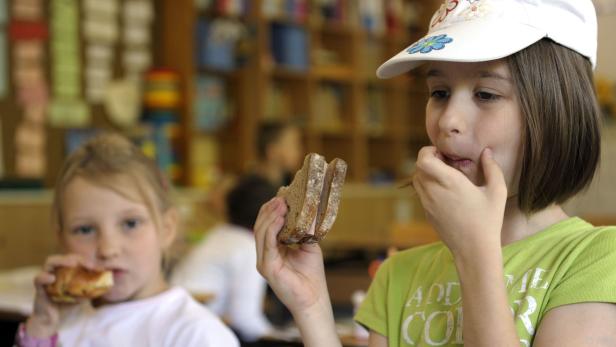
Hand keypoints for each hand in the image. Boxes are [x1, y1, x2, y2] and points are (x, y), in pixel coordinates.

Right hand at [26, 254, 97, 337]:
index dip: (88, 261)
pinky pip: (38, 279)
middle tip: (88, 264)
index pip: (76, 259)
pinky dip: (44, 277)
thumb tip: (108, 280)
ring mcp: (47, 278)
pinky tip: (51, 278)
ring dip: (61, 261)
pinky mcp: (39, 288)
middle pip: (65, 256)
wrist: (51, 319)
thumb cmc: (66, 303)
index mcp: (66, 270)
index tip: (99, 268)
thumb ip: (92, 286)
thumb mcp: (82, 294)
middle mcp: (56, 271)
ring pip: (50, 262)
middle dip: (77, 258)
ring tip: (72, 263)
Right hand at [254, 197, 330, 313]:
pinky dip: (272, 229)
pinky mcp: (267, 267)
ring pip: (261, 233)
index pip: (265, 226)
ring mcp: (263, 261)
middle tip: (281, 198)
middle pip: (260, 226)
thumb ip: (305, 230)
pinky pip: (267, 244)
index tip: (282, 197)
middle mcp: (265, 255)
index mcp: (272, 250)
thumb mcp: (309, 246)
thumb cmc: (311, 276)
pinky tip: (281, 219)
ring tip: (281, 205)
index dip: (271, 210)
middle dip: (269, 210)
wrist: (313, 299)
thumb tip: (310, 209)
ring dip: (271, 217)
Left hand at [412, 146, 506, 256]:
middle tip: (445, 163)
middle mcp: (433, 191)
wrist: (474, 249)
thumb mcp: (497, 192)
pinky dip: (427, 187)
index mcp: (449, 182)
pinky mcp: (426, 213)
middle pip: (418, 168)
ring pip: (417, 180)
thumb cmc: (488, 220)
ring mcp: (427, 203)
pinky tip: (445, 192)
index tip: (443, 154)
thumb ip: (492, 168)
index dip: (428, 152)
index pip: (423, 159)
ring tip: (445, 177)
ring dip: (426, 174)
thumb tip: (486, 152)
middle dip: (429, 161)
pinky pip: (421, 193)